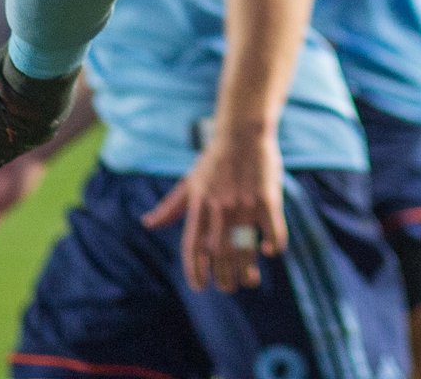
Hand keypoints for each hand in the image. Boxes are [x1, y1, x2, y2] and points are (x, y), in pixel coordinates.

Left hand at [147, 120, 284, 291]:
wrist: (243, 133)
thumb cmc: (214, 159)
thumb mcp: (189, 182)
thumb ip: (170, 207)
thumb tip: (148, 224)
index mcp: (199, 205)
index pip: (192, 246)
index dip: (195, 270)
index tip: (200, 287)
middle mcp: (220, 207)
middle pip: (219, 253)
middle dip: (223, 276)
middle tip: (228, 287)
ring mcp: (245, 203)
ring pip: (244, 247)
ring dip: (246, 269)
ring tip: (248, 281)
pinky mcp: (267, 198)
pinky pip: (272, 229)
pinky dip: (273, 244)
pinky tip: (269, 253)